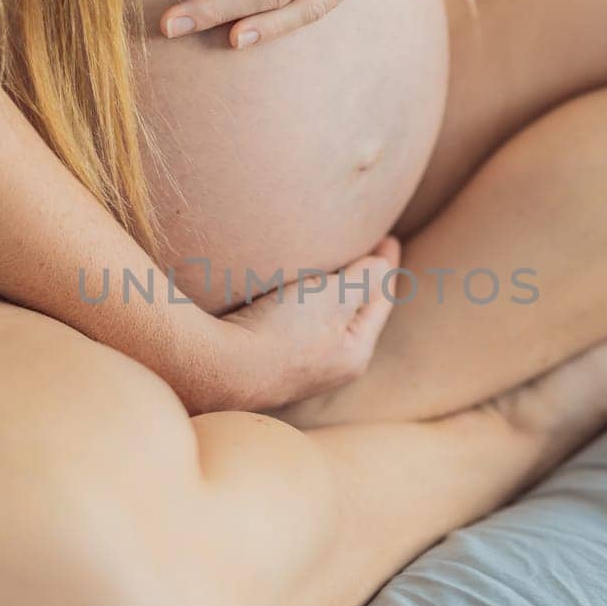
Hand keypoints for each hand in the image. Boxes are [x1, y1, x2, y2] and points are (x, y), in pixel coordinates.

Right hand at [198, 237, 402, 411]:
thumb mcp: (334, 297)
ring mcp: (299, 367)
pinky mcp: (268, 360)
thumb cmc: (280, 331)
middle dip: (360, 282)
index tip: (388, 237)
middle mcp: (331, 366)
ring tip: (330, 266)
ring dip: (328, 291)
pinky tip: (289, 293)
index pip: (380, 299)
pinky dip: (301, 302)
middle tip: (366, 251)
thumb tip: (383, 267)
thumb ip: (365, 279)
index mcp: (355, 351)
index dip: (385, 265)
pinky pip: (296, 324)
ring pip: (323, 318)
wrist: (218, 368)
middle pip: (354, 311)